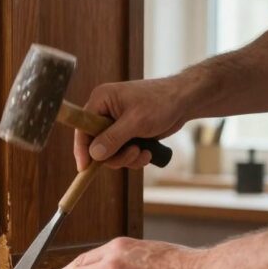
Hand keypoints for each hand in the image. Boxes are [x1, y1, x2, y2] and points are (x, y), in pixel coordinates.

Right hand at [75, 78, 190, 170]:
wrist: (184, 101)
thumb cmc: (161, 102)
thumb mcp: (136, 121)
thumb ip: (113, 138)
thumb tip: (94, 154)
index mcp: (101, 101)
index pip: (82, 128)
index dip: (82, 148)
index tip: (85, 167)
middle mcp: (105, 112)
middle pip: (96, 145)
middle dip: (115, 155)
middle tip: (132, 154)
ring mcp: (115, 125)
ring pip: (110, 153)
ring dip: (127, 158)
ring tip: (144, 152)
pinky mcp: (127, 134)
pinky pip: (122, 153)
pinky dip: (134, 157)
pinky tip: (148, 152)